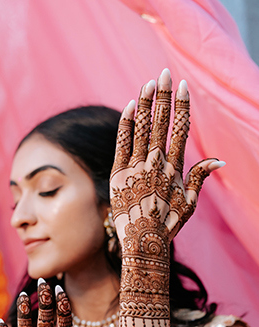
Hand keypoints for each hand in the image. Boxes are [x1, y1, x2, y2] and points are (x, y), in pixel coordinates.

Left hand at [110, 68, 224, 243]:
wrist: (143, 243)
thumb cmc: (168, 225)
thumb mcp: (189, 204)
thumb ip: (199, 178)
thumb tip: (219, 161)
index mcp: (174, 168)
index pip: (179, 129)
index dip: (181, 106)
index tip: (183, 86)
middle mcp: (155, 164)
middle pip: (160, 123)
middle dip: (163, 96)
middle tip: (165, 73)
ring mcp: (135, 168)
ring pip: (141, 129)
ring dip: (145, 104)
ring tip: (148, 84)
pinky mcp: (118, 174)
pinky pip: (122, 143)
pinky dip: (126, 124)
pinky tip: (130, 106)